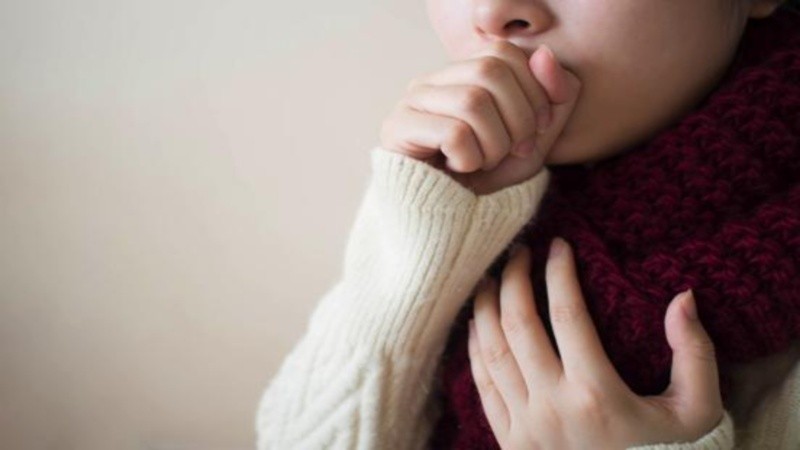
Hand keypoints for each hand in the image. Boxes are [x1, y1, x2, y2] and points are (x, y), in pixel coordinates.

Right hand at [379, 42, 581, 194]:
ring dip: (494, 143)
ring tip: (484, 163)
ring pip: (472, 101)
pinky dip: (470, 160)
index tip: (538, 129)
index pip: (504, 52)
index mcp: (462, 74)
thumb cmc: (489, 178)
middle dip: (519, 118)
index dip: (535, 89)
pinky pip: (452, 133)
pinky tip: (459, 171)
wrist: (448, 223)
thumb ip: (555, 96)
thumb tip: (545, 55)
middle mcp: (433, 80)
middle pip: (489, 70)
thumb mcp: (537, 138)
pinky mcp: (397, 130)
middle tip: (514, 150)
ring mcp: (411, 103)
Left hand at [468, 239, 724, 449]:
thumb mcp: (696, 410)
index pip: (567, 315)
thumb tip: (683, 297)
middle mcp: (551, 407)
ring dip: (485, 308)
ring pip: (491, 352)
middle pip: (518, 325)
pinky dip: (474, 348)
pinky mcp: (508, 440)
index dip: (559, 272)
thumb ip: (694, 353)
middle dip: (514, 279)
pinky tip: (476, 323)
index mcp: (596, 395)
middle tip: (519, 251)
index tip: (559, 244)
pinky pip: (481, 385)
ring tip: (490, 277)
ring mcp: (524, 425)